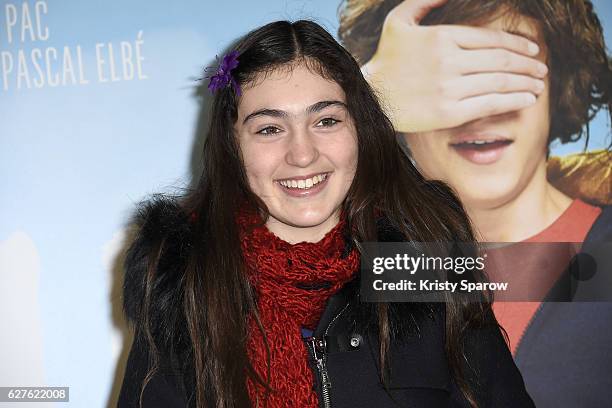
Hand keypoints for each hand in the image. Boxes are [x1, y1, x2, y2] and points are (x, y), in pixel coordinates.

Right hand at [362, 0, 547, 132]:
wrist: (371, 96)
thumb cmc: (387, 58)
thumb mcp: (399, 20)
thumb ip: (427, 0)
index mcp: (442, 37)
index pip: (492, 39)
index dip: (519, 44)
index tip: (534, 50)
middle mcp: (448, 61)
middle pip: (501, 60)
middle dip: (528, 64)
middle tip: (542, 69)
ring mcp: (449, 88)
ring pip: (499, 82)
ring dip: (526, 83)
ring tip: (539, 85)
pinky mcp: (448, 112)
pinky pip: (489, 104)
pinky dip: (513, 101)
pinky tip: (527, 100)